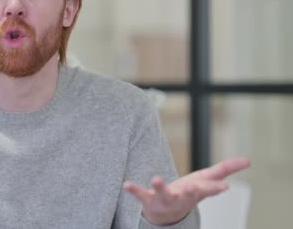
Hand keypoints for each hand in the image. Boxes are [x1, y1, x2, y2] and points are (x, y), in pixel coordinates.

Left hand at [123, 157, 250, 225]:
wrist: (167, 215)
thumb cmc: (188, 193)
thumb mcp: (206, 180)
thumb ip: (225, 170)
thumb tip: (248, 160)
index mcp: (196, 192)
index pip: (208, 189)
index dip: (215, 188)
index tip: (224, 186)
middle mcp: (182, 198)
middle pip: (189, 195)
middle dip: (192, 191)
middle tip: (193, 188)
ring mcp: (165, 200)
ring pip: (164, 194)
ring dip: (161, 187)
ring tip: (156, 178)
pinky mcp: (149, 199)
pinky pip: (140, 195)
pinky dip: (134, 190)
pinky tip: (126, 185)